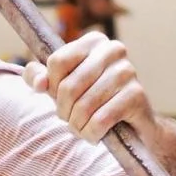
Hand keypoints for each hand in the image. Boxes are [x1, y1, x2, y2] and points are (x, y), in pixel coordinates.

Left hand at [22, 32, 156, 145]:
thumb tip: (38, 83)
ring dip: (77, 126)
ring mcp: (127, 71)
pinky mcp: (136, 95)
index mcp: (93, 41)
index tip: (60, 99)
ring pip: (83, 107)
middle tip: (71, 120)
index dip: (52, 88)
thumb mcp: (62, 87)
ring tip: (83, 128)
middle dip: (64, 112)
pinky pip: (100, 121)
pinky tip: (96, 134)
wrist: (133, 125)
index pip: (57, 62)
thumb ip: (41, 77)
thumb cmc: (93, 103)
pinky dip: (91, 134)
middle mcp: (113, 50)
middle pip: (68, 87)